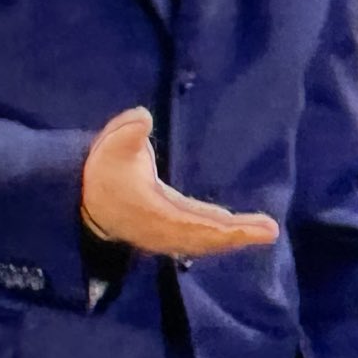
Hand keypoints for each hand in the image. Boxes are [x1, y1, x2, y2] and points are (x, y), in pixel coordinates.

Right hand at [81, 108, 279, 257]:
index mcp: (150, 211)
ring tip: (266, 231)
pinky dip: (223, 236)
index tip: (235, 224)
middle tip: (270, 230)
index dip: (212, 227)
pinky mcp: (173, 231)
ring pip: (205, 241)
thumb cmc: (104, 170)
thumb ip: (127, 132)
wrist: (87, 200)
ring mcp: (167, 234)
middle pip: (203, 238)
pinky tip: (244, 230)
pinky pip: (202, 238)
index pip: (186, 223)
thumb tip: (143, 116)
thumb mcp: (112, 145)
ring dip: (235, 238)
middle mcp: (161, 229)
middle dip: (236, 236)